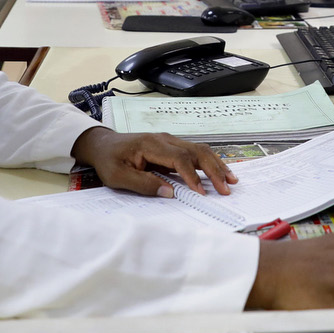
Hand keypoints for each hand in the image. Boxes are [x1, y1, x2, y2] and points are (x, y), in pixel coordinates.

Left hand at [71, 126, 234, 197]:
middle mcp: (164, 139)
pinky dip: (209, 162)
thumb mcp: (118, 176)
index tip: (201, 192)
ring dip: (216, 165)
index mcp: (151, 145)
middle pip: (196, 151)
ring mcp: (169, 141)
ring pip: (199, 150)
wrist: (102, 144)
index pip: (179, 158)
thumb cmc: (108, 160)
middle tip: (226, 188)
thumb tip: (169, 193)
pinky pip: (195, 152)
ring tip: (230, 180)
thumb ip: (143, 184)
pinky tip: (219, 172)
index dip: (192, 176)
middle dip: (213, 170)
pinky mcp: (171, 146)